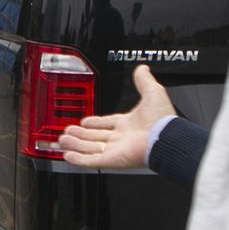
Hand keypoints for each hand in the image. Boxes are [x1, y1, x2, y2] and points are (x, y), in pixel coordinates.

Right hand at [58, 65, 176, 169]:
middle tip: (67, 132)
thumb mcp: (153, 92)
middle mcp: (121, 138)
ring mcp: (115, 150)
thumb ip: (144, 81)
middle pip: (95, 137)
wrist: (165, 138)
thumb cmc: (162, 119)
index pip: (107, 123)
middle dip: (80, 135)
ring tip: (62, 140)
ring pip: (89, 148)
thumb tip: (142, 69)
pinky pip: (91, 160)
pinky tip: (67, 155)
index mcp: (129, 124)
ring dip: (75, 144)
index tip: (85, 121)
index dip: (96, 122)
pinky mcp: (111, 160)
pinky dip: (78, 158)